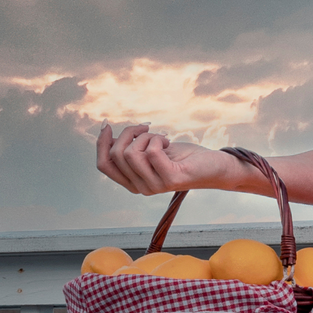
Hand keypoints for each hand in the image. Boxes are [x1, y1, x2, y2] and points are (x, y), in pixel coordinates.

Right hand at [96, 123, 242, 196]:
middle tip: (146, 128)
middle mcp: (141, 188)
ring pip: (131, 153)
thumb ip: (130, 148)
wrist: (212, 166)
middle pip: (116, 155)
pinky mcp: (171, 179)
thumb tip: (107, 134)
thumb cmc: (182, 156)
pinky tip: (168, 142)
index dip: (101, 143)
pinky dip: (157, 139)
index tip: (107, 125)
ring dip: (145, 136)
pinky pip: (150, 151)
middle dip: (128, 133)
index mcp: (133, 183)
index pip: (104, 165)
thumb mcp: (150, 150)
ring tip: (160, 138)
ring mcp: (156, 186)